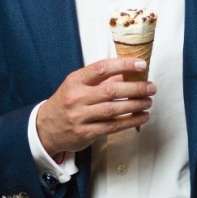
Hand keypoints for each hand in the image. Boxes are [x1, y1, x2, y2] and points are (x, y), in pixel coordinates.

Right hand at [36, 57, 155, 155]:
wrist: (45, 128)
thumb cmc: (66, 102)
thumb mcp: (77, 85)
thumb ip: (99, 79)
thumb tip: (127, 72)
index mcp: (75, 80)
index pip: (101, 68)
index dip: (123, 65)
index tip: (141, 64)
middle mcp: (77, 97)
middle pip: (111, 90)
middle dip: (135, 88)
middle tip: (151, 87)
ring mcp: (80, 117)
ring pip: (114, 109)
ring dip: (135, 105)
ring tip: (148, 101)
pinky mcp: (86, 133)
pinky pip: (112, 127)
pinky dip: (130, 121)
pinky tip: (141, 117)